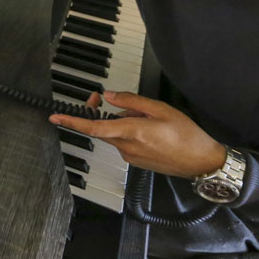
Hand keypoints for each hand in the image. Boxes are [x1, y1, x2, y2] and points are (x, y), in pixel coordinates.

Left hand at [49, 90, 226, 178]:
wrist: (201, 162)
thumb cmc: (187, 136)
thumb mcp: (160, 109)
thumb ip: (131, 101)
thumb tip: (109, 96)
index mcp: (131, 132)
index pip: (93, 127)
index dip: (73, 121)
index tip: (56, 117)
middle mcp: (127, 147)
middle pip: (102, 127)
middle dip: (100, 112)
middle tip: (98, 97)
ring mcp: (130, 156)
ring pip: (114, 133)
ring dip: (121, 121)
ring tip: (145, 115)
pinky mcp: (135, 161)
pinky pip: (124, 141)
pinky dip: (129, 131)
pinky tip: (148, 128)